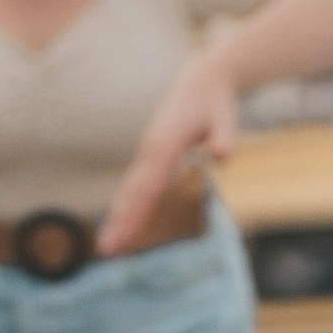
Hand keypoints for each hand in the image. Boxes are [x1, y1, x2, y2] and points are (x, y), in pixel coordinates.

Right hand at [97, 49, 243, 255]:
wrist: (202, 81)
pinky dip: (125, 206)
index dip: (137, 212)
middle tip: (106, 250)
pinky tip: (119, 224)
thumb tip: (223, 155)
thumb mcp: (226, 116)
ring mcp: (147, 154)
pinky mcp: (150, 157)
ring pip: (130, 191)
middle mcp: (150, 151)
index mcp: (165, 145)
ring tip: (106, 246)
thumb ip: (225, 136)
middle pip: (134, 193)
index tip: (126, 235)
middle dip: (120, 222)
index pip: (150, 187)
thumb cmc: (215, 102)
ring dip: (118, 218)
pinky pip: (135, 186)